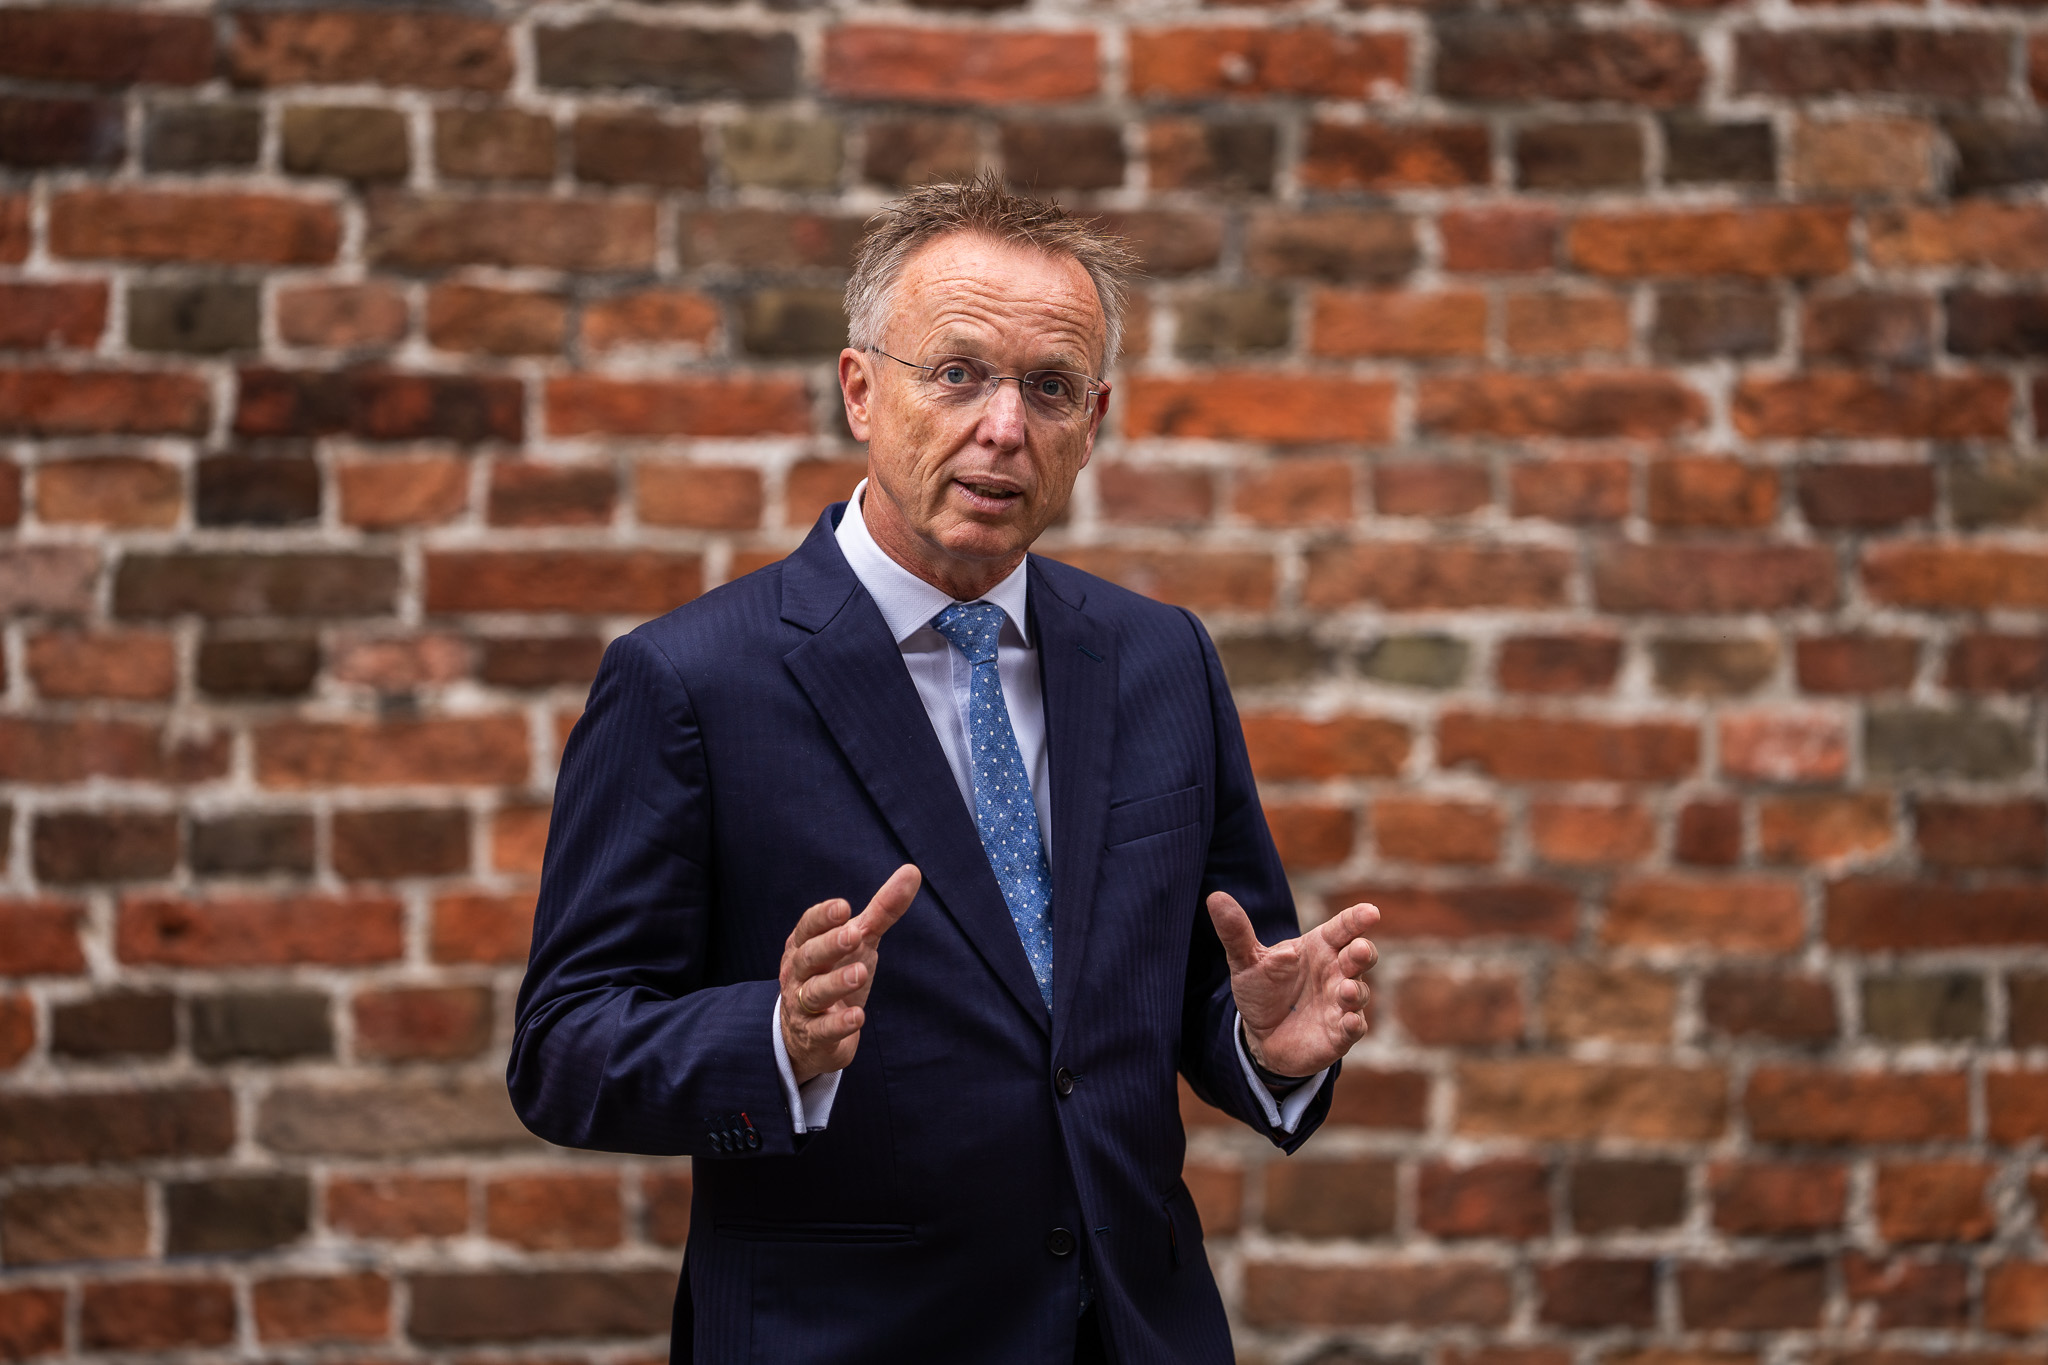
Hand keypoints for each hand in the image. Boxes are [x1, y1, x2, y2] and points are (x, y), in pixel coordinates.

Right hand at [779, 864, 920, 1083]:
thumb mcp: (859, 941)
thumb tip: (913, 871)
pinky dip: (839, 1023)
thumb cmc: (835, 972)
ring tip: (860, 973)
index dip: (822, 917)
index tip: (843, 907)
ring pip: (813, 992)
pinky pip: (822, 1029)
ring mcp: (802, 1006)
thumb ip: (882, 910)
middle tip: (853, 934)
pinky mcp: (814, 1036)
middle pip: (808, 956)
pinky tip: (857, 1017)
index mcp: (805, 944)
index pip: (808, 927)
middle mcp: (798, 973)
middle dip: (829, 945)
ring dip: (836, 983)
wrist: (809, 1033)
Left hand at [1206, 892, 1378, 1078]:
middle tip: (1358, 950)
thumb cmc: (1262, 990)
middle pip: (1360, 956)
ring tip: (1344, 989)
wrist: (1261, 1035)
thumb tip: (1215, 898)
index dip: (1357, 919)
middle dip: (1363, 952)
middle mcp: (1336, 971)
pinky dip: (1354, 1024)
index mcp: (1319, 947)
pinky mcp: (1340, 1033)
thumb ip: (1236, 932)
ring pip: (1359, 992)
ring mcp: (1341, 1003)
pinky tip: (1349, 1021)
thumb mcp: (1245, 961)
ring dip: (1355, 991)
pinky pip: (1354, 1027)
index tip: (1369, 912)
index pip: (1343, 927)